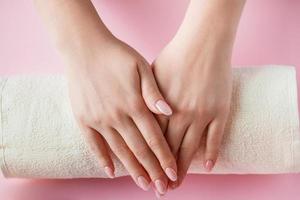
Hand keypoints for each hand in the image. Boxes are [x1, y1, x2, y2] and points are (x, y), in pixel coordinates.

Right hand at [64, 34, 176, 193]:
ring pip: (120, 151)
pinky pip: (93, 144)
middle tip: (162, 189)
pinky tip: (111, 172)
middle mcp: (117, 116)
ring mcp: (98, 119)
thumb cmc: (116, 55)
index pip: (154, 138)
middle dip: (153, 170)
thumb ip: (154, 92)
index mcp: (135, 104)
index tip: (173, 174)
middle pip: (139, 149)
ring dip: (133, 170)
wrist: (84, 47)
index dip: (165, 158)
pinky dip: (103, 159)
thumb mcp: (140, 67)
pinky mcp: (83, 119)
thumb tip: (169, 113)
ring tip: (144, 185)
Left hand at [152, 37, 232, 187]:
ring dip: (183, 169)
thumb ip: (147, 98)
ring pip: (190, 148)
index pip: (153, 140)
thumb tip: (142, 116)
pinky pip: (215, 138)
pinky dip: (211, 154)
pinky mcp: (220, 111)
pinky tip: (206, 168)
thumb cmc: (176, 56)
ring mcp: (202, 114)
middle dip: (163, 171)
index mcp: (161, 106)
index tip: (146, 173)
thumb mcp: (152, 74)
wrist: (203, 42)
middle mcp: (181, 114)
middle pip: (170, 149)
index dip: (149, 159)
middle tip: (161, 189)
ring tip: (177, 184)